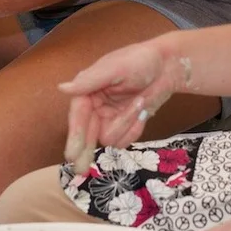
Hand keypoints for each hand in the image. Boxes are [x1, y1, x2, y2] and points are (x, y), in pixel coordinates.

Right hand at [58, 42, 189, 172]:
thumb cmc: (140, 60)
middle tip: (80, 170)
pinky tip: (143, 112)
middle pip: (86, 136)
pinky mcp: (124, 127)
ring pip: (108, 138)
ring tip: (139, 103)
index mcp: (88, 91)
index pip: (77, 116)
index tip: (71, 154)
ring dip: (125, 124)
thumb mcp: (115, 68)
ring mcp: (109, 119)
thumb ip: (90, 80)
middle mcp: (95, 107)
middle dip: (84, 151)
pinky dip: (135, 129)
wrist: (168, 67)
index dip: (74, 136)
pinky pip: (124, 140)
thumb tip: (62, 88)